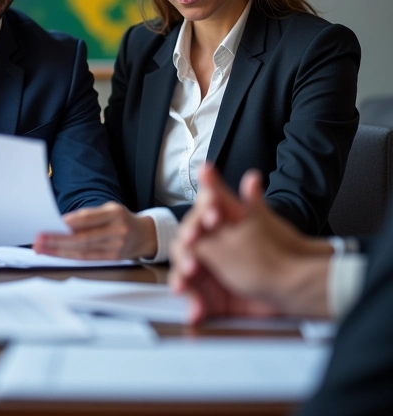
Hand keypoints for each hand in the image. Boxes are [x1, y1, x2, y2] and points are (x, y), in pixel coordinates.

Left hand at [33, 202, 155, 259]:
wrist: (143, 235)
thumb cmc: (120, 219)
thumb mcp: (109, 209)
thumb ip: (90, 216)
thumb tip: (63, 224)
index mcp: (115, 214)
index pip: (91, 218)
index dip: (74, 222)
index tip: (57, 222)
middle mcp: (117, 232)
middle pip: (84, 238)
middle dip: (58, 239)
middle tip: (40, 239)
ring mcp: (115, 248)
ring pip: (83, 251)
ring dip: (59, 250)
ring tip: (42, 248)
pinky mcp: (112, 259)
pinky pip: (87, 258)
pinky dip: (70, 256)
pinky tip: (56, 253)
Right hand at [170, 165, 332, 318]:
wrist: (296, 286)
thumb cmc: (273, 249)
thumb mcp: (248, 218)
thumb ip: (219, 195)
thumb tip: (205, 167)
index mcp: (211, 228)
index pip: (194, 224)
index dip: (195, 229)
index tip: (199, 235)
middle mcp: (207, 249)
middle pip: (185, 252)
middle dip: (185, 259)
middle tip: (192, 266)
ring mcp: (209, 273)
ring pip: (187, 277)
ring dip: (183, 283)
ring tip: (185, 289)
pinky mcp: (213, 297)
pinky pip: (197, 301)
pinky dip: (195, 307)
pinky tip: (195, 313)